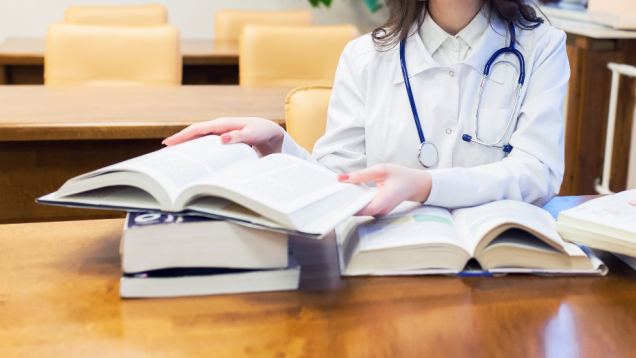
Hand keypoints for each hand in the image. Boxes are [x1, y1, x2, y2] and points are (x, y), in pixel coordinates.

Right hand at [162, 117, 285, 156]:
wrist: (269, 131)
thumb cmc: (261, 131)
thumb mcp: (253, 134)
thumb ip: (239, 137)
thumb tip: (222, 139)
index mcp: (222, 124)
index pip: (198, 129)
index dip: (182, 136)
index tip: (168, 144)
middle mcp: (218, 127)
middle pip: (194, 134)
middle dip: (179, 142)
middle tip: (164, 153)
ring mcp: (219, 133)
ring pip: (199, 139)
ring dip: (187, 146)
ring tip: (173, 158)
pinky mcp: (222, 139)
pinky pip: (206, 144)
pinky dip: (197, 150)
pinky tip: (192, 159)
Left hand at [338, 164, 431, 216]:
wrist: (416, 184)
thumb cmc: (401, 176)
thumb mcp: (381, 170)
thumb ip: (361, 175)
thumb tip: (341, 178)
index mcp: (384, 201)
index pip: (362, 209)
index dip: (348, 206)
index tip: (336, 199)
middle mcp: (381, 210)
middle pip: (358, 211)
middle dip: (345, 202)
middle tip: (332, 193)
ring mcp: (380, 212)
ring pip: (360, 210)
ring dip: (350, 201)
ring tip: (338, 192)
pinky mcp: (378, 210)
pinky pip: (364, 208)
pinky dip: (356, 201)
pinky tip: (350, 193)